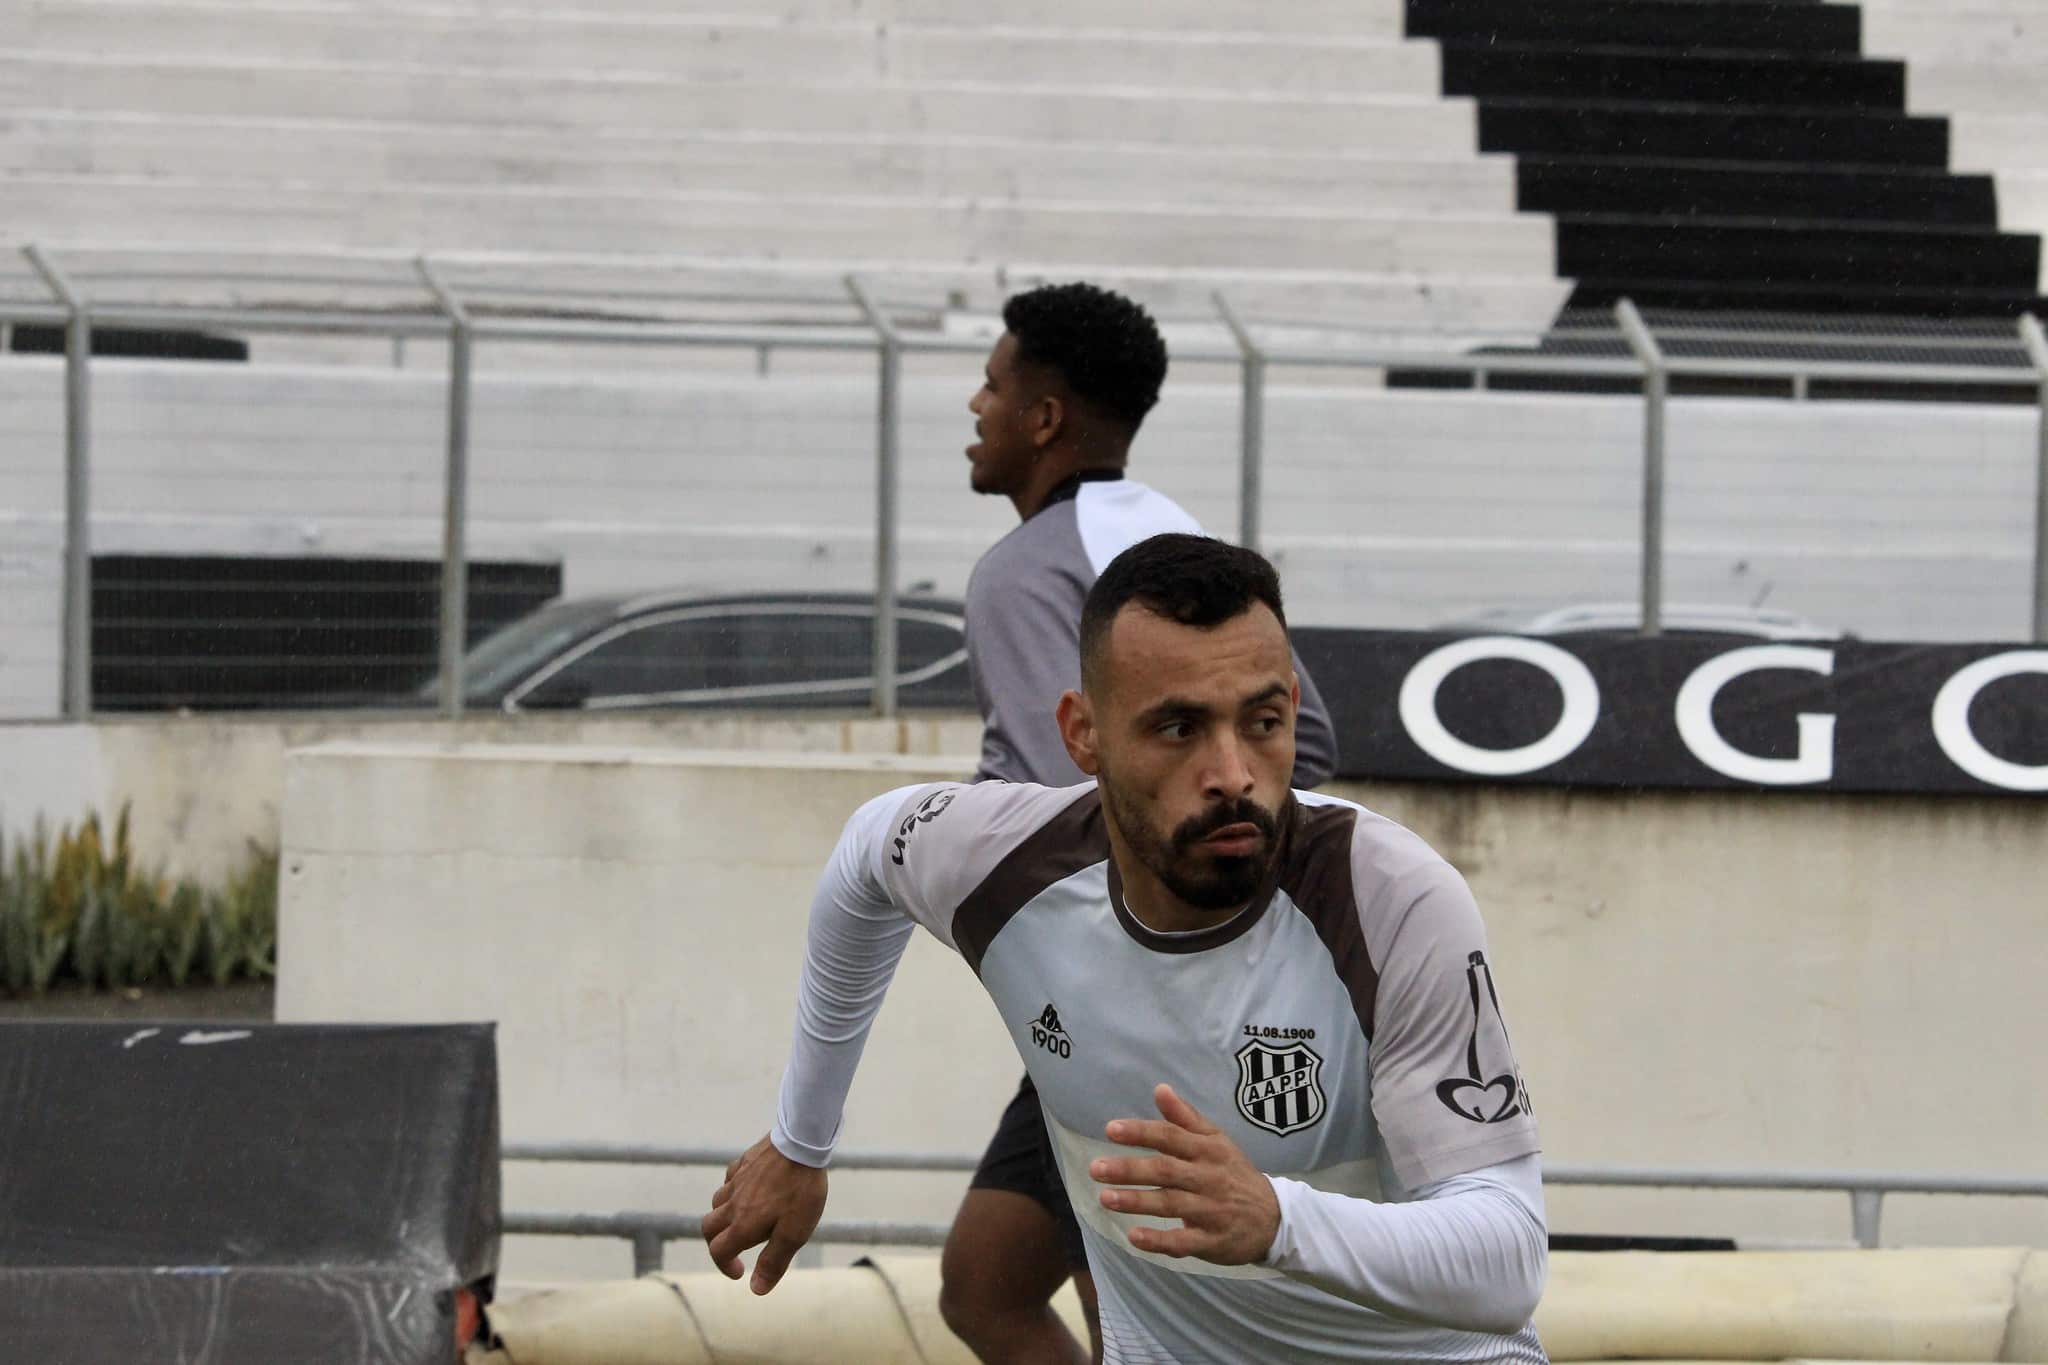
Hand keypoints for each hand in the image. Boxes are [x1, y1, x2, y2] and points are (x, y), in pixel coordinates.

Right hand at [701, 1134, 826, 1294]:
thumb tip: (755, 1289)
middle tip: (734, 1250)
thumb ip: (773, 1262)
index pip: (718, 1252)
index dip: (724, 1267)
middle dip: (716, 1244)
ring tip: (745, 1221)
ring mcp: (737, 1180)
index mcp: (742, 1224)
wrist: (802, 1143)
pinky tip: (750, 1190)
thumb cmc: (800, 1191)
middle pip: (708, 1228)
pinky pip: (730, 1180)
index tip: (740, 1272)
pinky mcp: (745, 1162)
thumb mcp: (794, 1233)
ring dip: (724, 1216)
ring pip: (717, 1203)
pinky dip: (733, 1191)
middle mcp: (733, 1203)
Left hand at [1089, 1083, 1280, 1264]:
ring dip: (1137, 1201)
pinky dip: (1159, 1241)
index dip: (1141, 1132)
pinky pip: (1183, 1242)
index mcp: (1208, 1150)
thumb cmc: (1234, 1173)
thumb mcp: (1217, 1141)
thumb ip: (1186, 1118)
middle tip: (1096, 1169)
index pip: (1171, 1137)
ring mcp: (1211, 1211)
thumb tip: (1159, 1088)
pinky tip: (1134, 1236)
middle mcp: (1209, 1178)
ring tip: (1105, 1198)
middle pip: (1166, 1171)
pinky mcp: (1212, 1241)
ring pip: (1171, 1204)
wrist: (1274, 1219)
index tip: (1110, 1130)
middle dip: (1130, 1169)